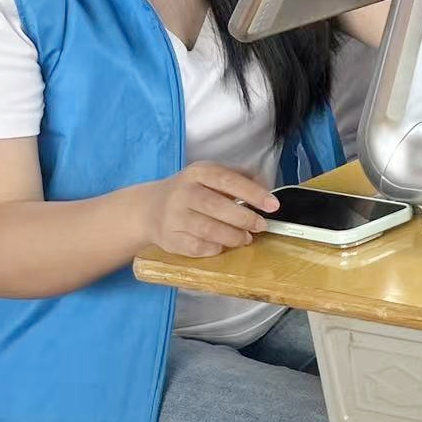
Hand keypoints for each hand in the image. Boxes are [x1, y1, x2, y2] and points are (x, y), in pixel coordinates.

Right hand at [139, 163, 274, 257]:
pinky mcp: (169, 238)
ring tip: (245, 238)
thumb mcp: (212, 176)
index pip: (228, 180)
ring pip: (208, 230)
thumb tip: (267, 188)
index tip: (273, 205)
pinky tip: (222, 245)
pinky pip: (197, 247)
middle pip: (218, 207)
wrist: (149, 209)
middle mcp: (183, 192)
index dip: (253, 193)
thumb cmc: (191, 191)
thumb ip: (240, 178)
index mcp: (198, 173)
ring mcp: (174, 216)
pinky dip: (215, 248)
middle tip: (261, 225)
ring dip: (233, 236)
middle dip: (245, 219)